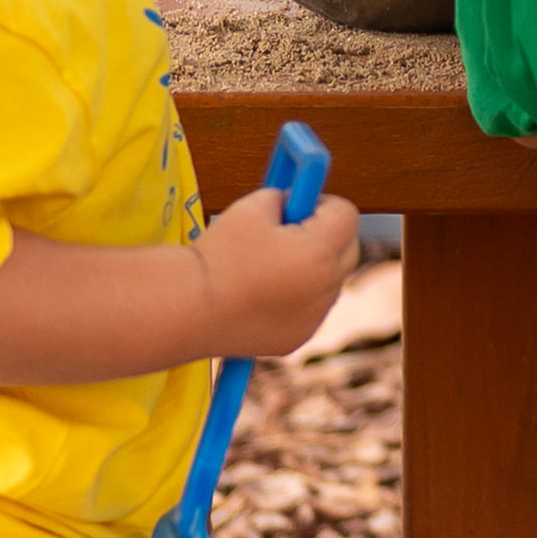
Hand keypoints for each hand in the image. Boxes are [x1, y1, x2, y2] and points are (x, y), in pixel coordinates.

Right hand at [188, 179, 366, 359]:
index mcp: (319, 251)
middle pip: (348, 249)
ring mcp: (313, 317)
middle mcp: (326, 287)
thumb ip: (284, 199)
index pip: (347, 214)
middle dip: (327, 234)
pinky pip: (309, 309)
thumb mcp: (252, 207)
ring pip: (329, 281)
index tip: (299, 204)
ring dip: (313, 267)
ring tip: (267, 264)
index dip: (323, 203)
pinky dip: (296, 298)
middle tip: (293, 228)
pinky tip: (259, 293)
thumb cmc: (219, 254)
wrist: (188, 309)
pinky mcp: (297, 338)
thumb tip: (297, 202)